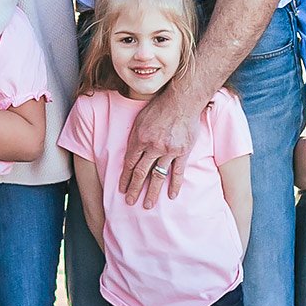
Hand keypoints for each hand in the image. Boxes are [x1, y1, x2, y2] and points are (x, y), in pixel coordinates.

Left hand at [122, 85, 203, 206]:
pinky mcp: (182, 151)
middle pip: (141, 173)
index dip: (125, 178)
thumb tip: (130, 152)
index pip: (130, 163)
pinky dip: (175, 184)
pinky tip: (171, 195)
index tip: (122, 189)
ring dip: (152, 192)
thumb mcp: (140, 119)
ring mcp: (168, 150)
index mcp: (140, 138)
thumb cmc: (160, 106)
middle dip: (134, 189)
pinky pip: (178, 172)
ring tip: (147, 205)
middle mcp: (152, 146)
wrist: (182, 100)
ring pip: (158, 176)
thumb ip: (135, 136)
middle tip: (130, 202)